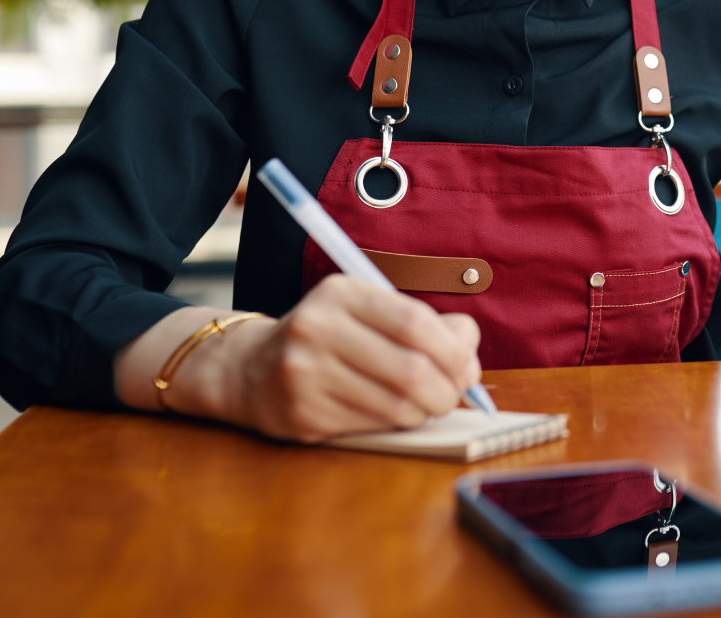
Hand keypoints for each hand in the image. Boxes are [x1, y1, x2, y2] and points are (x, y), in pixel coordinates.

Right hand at [117, 275, 481, 442]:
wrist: (251, 369)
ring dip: (425, 412)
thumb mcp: (368, 311)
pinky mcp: (300, 415)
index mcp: (341, 293)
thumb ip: (424, 324)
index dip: (454, 351)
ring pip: (396, 406)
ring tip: (425, 405)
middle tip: (453, 395)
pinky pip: (372, 427)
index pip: (416, 323)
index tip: (466, 367)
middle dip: (446, 390)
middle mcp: (317, 329)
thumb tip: (469, 354)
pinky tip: (393, 415)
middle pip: (411, 370)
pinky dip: (396, 426)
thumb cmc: (330, 338)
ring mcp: (304, 375)